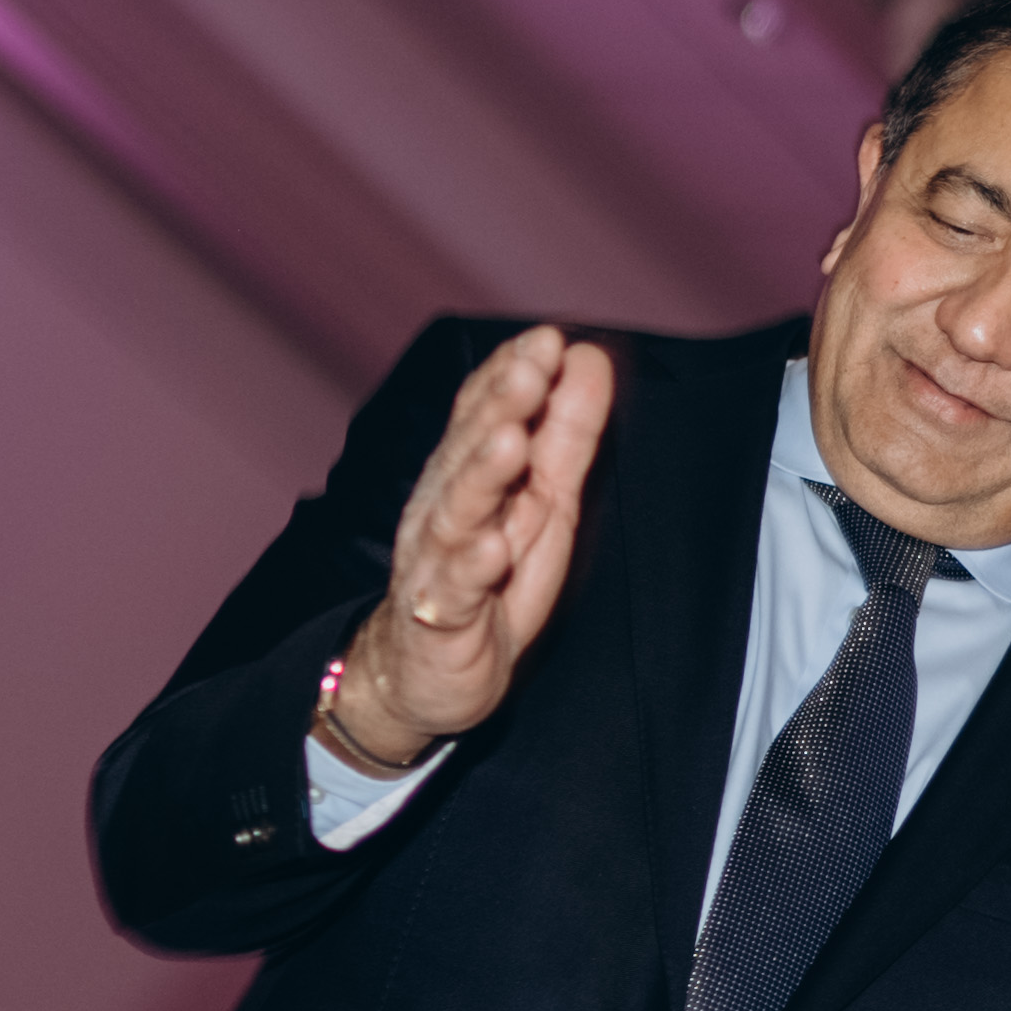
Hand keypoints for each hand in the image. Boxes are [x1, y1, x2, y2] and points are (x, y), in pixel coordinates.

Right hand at [332, 328, 612, 765]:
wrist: (421, 672)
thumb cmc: (488, 575)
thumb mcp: (544, 499)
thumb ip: (566, 432)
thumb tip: (588, 356)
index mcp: (472, 471)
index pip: (484, 408)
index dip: (513, 372)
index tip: (547, 338)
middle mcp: (448, 505)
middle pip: (472, 447)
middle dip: (502, 404)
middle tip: (534, 366)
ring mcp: (439, 559)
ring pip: (458, 510)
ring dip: (483, 473)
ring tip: (510, 441)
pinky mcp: (440, 616)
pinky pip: (454, 589)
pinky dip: (472, 567)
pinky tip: (492, 548)